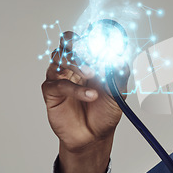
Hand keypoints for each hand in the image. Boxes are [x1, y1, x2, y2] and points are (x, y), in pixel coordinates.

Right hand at [41, 31, 128, 172]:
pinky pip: (58, 83)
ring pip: (59, 57)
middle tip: (92, 53)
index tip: (103, 39)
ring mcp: (61, 77)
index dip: (92, 36)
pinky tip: (90, 95)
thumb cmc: (105, 112)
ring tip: (92, 75)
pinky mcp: (51, 92)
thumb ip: (119, 73)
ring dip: (76, 62)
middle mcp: (74, 66)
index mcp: (90, 61)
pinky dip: (75, 88)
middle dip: (79, 43)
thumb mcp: (119, 91)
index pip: (86, 40)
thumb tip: (121, 56)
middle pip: (68, 42)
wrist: (95, 136)